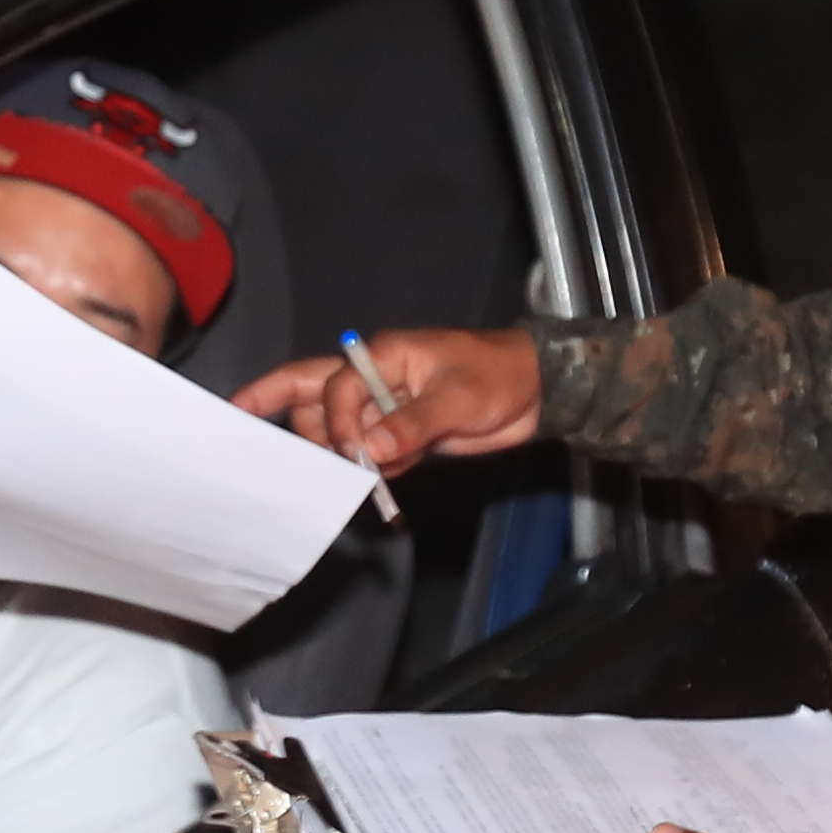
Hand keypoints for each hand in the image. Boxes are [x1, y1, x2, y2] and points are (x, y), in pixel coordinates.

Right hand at [233, 324, 543, 475]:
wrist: (533, 394)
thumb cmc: (496, 375)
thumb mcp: (457, 397)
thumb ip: (413, 423)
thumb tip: (371, 450)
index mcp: (384, 356)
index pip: (337, 386)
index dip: (337, 420)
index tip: (355, 451)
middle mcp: (375, 381)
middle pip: (313, 395)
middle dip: (298, 422)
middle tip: (307, 458)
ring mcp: (385, 410)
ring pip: (338, 432)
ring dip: (342, 456)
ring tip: (361, 476)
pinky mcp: (401, 437)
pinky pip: (371, 456)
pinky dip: (375, 471)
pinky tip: (394, 477)